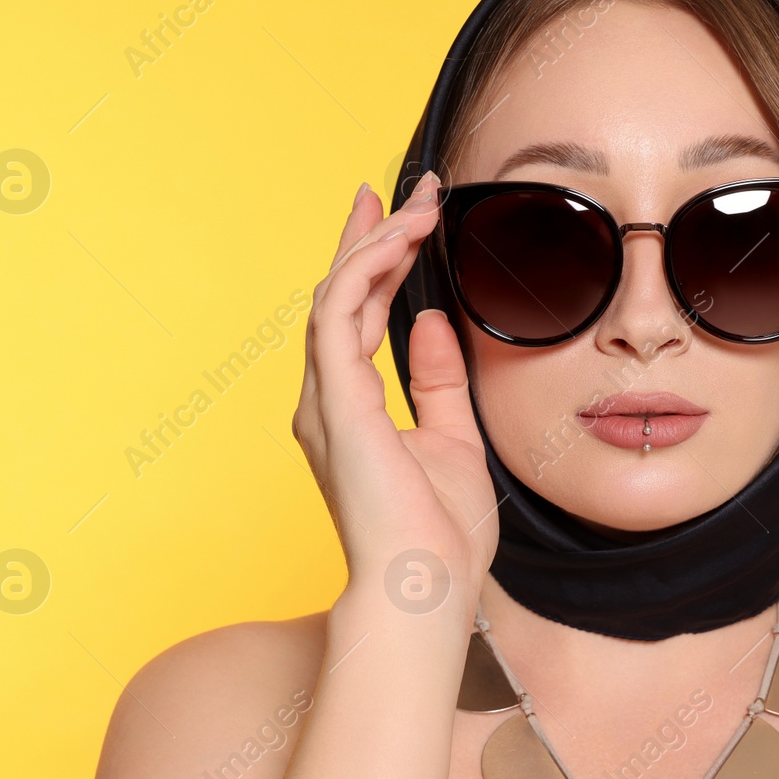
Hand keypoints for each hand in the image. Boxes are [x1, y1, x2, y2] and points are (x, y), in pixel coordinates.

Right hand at [292, 171, 497, 605]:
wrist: (428, 588)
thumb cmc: (440, 536)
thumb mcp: (452, 442)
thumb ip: (438, 382)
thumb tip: (432, 325)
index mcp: (352, 413)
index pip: (357, 320)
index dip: (375, 264)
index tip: (403, 219)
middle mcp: (327, 401)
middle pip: (340, 298)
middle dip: (369, 237)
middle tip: (403, 190)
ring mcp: (325, 401)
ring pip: (337, 296)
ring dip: (376, 244)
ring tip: (417, 204)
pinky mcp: (335, 402)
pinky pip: (339, 314)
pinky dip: (365, 270)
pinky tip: (399, 239)